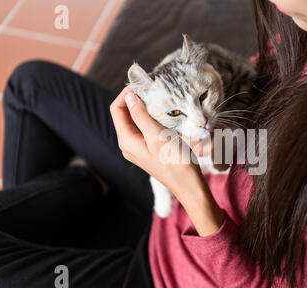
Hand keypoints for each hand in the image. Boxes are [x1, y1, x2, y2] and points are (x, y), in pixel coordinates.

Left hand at [110, 87, 223, 235]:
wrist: (190, 186)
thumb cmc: (176, 162)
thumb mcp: (158, 136)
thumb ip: (141, 116)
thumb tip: (129, 96)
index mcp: (126, 141)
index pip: (117, 109)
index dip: (126, 93)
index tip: (144, 84)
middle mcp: (129, 144)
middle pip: (125, 114)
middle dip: (136, 99)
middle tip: (153, 88)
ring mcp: (138, 148)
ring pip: (136, 121)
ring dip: (145, 108)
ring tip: (159, 98)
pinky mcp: (149, 149)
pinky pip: (145, 129)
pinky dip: (152, 118)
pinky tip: (164, 113)